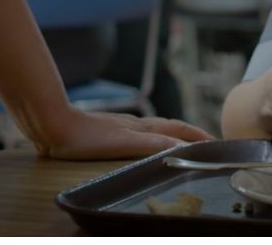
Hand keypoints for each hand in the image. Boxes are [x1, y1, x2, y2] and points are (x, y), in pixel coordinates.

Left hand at [38, 109, 212, 159]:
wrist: (53, 124)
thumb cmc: (86, 136)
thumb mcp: (124, 143)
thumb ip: (154, 144)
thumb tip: (184, 147)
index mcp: (142, 127)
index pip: (179, 129)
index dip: (198, 135)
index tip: (217, 142)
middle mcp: (135, 124)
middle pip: (170, 126)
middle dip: (190, 133)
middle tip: (207, 143)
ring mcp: (122, 127)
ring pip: (155, 130)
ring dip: (173, 135)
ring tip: (184, 144)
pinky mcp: (108, 133)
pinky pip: (140, 135)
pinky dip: (153, 139)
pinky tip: (144, 145)